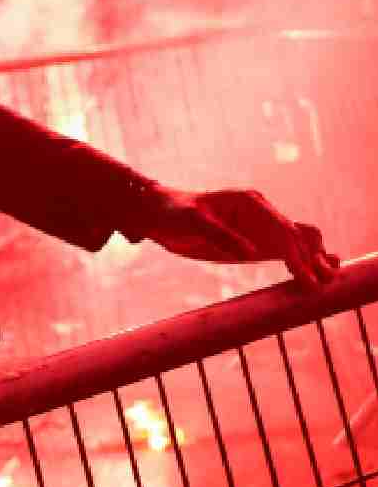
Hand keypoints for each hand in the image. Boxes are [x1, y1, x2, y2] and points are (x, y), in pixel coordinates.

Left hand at [145, 187, 339, 288]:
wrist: (158, 213)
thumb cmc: (173, 212)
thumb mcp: (192, 221)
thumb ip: (220, 234)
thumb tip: (249, 252)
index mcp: (249, 202)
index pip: (281, 229)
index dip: (296, 253)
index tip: (305, 274)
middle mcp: (260, 213)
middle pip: (296, 235)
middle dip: (311, 258)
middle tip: (321, 284)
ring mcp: (259, 228)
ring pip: (297, 241)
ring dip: (313, 258)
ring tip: (328, 279)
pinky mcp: (254, 243)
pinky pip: (284, 250)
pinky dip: (301, 260)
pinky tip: (316, 274)